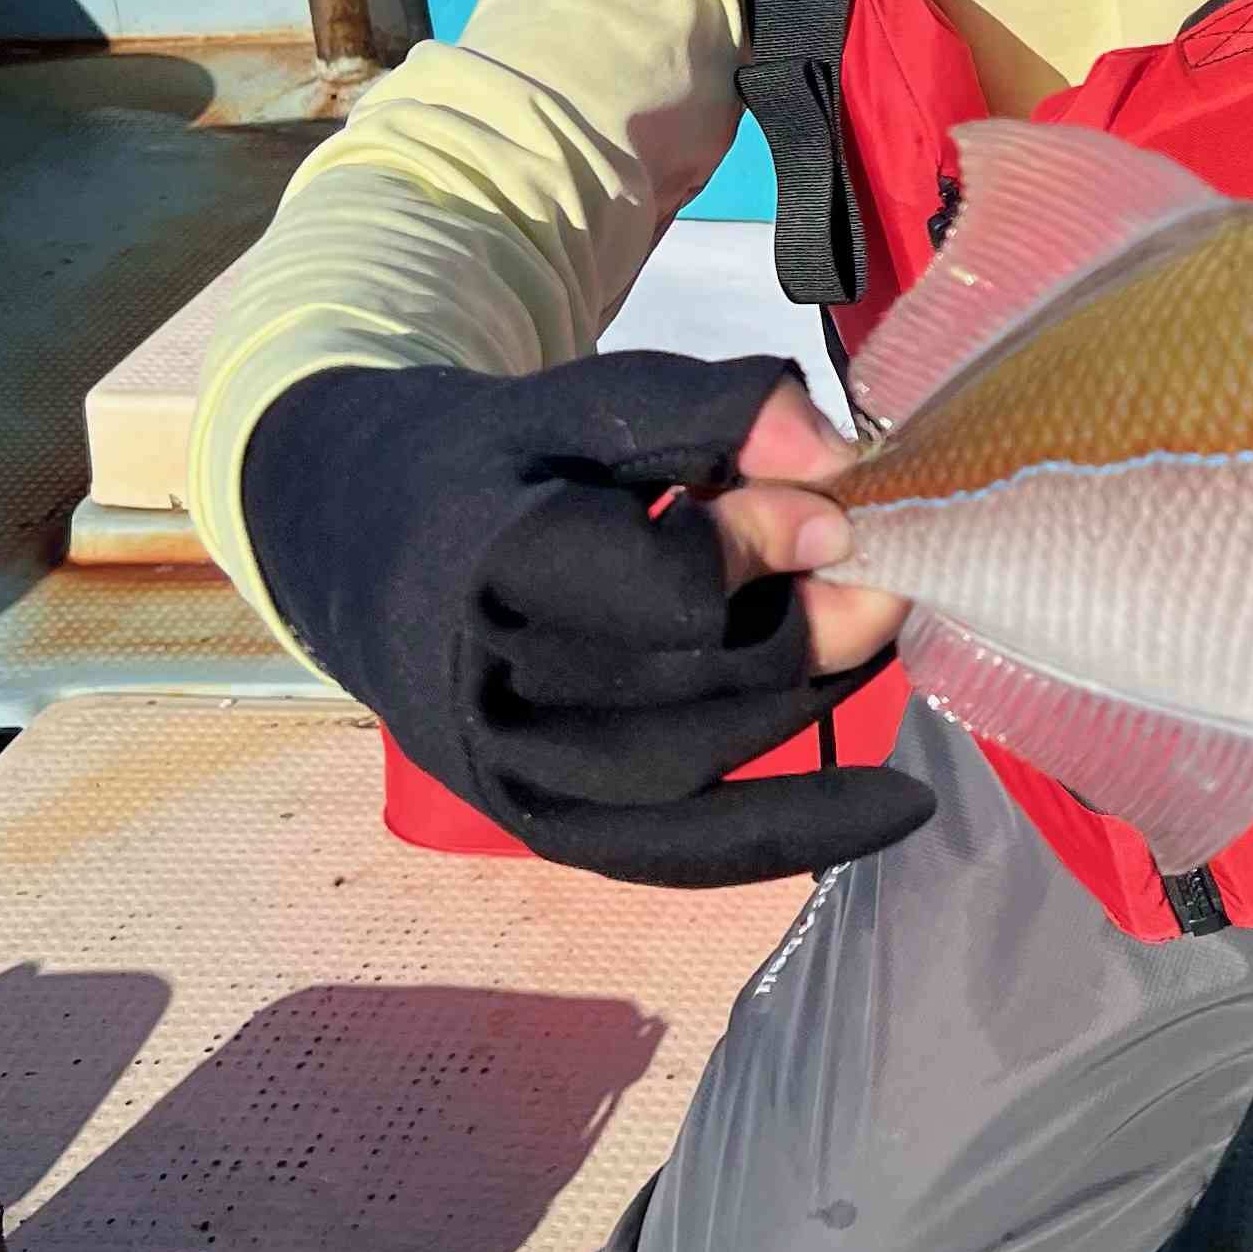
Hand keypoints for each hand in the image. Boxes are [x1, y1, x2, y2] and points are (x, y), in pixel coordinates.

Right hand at [238, 351, 930, 884]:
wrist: (355, 541)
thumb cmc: (492, 463)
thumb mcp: (584, 402)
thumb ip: (710, 413)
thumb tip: (840, 461)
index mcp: (483, 560)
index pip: (654, 584)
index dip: (760, 544)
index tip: (835, 498)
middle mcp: (488, 685)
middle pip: (691, 673)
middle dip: (811, 620)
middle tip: (890, 561)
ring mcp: (510, 770)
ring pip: (699, 756)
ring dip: (812, 695)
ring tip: (882, 623)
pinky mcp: (539, 821)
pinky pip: (677, 850)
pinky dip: (792, 831)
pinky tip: (898, 806)